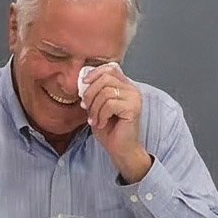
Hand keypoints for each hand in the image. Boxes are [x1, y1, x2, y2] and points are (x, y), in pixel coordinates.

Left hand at [82, 64, 152, 183]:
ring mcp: (134, 98)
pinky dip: (101, 115)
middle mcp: (132, 89)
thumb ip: (94, 92)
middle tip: (85, 108)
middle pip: (105, 78)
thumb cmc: (109, 129)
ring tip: (94, 119)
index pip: (110, 68)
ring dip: (94, 108)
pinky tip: (102, 123)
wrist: (120, 148)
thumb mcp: (97, 106)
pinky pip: (110, 104)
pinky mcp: (134, 108)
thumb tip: (83, 80)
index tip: (83, 83)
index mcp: (125, 86)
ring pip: (105, 92)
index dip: (95, 73)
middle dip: (90, 94)